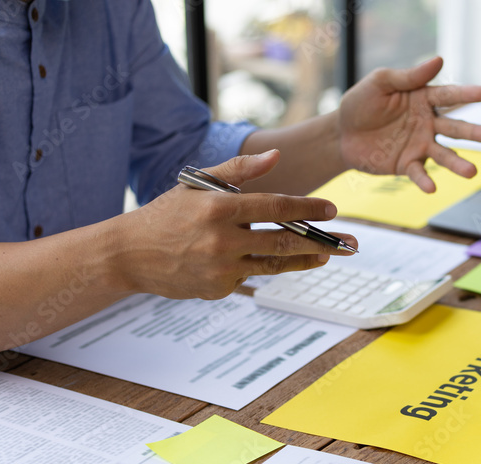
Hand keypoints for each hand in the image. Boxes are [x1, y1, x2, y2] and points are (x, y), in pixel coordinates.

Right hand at [106, 151, 356, 299]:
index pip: (276, 208)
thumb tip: (275, 157)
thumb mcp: (198, 184)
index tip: (332, 209)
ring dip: (306, 261)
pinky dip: (259, 268)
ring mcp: (221, 268)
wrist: (130, 254)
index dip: (307, 209)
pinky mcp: (218, 289)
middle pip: (284, 242)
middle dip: (322, 242)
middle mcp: (222, 239)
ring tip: (328, 255)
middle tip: (350, 242)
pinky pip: (249, 277)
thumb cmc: (168, 214)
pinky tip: (266, 261)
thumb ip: (238, 171)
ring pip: (274, 265)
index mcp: (219, 208)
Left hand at [337, 56, 480, 192]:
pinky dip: (425, 180)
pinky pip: (419, 173)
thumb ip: (409, 76)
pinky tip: (432, 188)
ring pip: (444, 154)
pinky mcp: (408, 164)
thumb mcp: (381, 82)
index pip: (449, 96)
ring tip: (473, 172)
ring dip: (458, 163)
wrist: (341, 134)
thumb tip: (439, 59)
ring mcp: (420, 145)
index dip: (467, 94)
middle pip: (456, 128)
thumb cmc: (361, 103)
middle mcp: (427, 123)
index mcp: (423, 99)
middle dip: (476, 133)